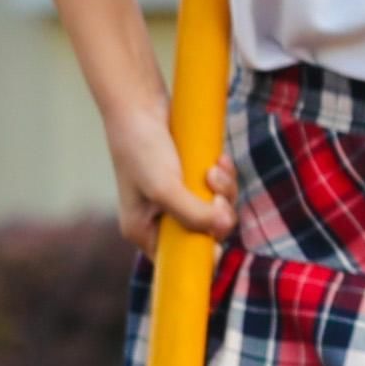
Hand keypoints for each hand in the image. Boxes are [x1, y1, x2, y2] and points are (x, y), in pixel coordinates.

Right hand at [106, 106, 233, 253]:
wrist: (140, 104)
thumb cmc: (141, 148)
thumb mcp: (164, 187)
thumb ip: (193, 214)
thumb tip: (222, 228)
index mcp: (144, 231)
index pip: (179, 260)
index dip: (203, 255)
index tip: (217, 243)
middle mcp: (161, 218)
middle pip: (207, 234)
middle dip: (218, 213)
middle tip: (216, 195)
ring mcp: (179, 197)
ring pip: (219, 208)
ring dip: (224, 189)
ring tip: (213, 169)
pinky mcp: (192, 178)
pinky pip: (221, 187)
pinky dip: (224, 175)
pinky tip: (218, 160)